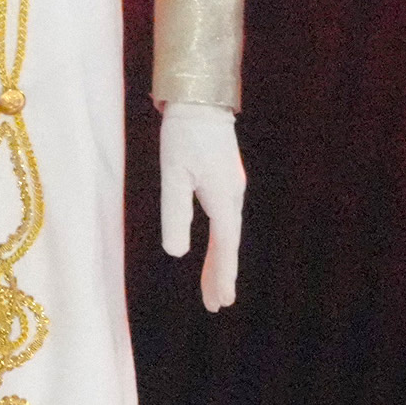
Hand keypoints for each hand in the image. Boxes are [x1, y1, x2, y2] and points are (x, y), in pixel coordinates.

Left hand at [159, 101, 244, 309]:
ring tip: (213, 287)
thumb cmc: (184, 134)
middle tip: (216, 305)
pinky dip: (220, 241)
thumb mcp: (173, 175)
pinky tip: (215, 249)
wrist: (200, 99)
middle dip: (221, 275)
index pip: (225, 246)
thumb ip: (175, 214)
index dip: (223, 275)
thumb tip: (177, 254)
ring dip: (220, 260)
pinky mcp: (224, 180)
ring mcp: (230, 187)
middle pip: (228, 244)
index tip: (223, 302)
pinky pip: (223, 220)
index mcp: (224, 199)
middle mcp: (232, 196)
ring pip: (227, 233)